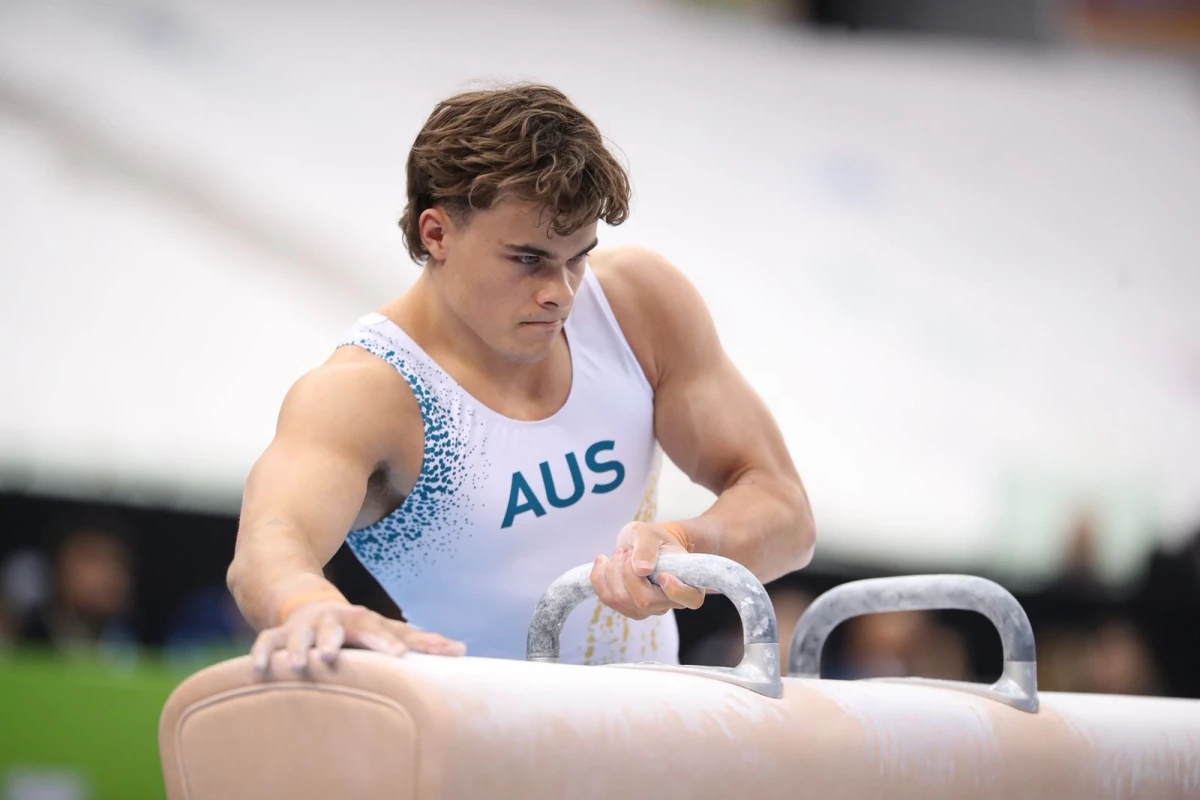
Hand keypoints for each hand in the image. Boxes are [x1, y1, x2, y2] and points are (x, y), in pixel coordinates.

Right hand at [250, 600, 465, 672]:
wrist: (307, 602)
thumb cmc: (357, 627)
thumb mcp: (385, 630)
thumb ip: (419, 641)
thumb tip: (462, 650)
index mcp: (363, 620)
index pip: (380, 630)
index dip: (388, 643)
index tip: (402, 657)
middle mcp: (334, 620)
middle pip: (339, 629)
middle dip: (340, 640)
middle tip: (338, 655)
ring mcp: (304, 626)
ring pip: (301, 636)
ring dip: (300, 648)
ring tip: (302, 664)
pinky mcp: (278, 635)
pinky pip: (266, 643)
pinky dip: (262, 655)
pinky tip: (261, 671)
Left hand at [589, 521, 705, 619]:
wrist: (645, 545)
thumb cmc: (655, 539)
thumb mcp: (651, 533)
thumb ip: (647, 547)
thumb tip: (642, 569)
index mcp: (689, 584)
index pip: (690, 599)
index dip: (676, 590)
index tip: (663, 574)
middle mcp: (670, 602)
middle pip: (644, 600)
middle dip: (627, 572)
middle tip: (627, 552)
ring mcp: (648, 609)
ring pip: (621, 600)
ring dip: (612, 572)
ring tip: (619, 554)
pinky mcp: (628, 608)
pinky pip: (608, 598)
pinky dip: (599, 577)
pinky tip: (603, 561)